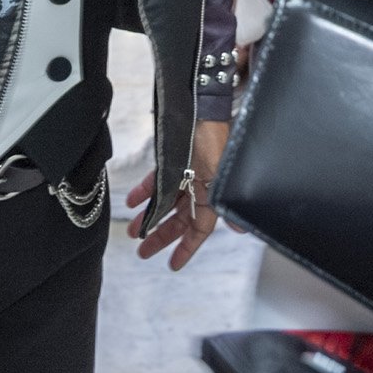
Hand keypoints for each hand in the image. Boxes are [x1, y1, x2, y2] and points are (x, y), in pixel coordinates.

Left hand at [126, 119, 228, 268]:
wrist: (203, 107)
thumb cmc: (216, 139)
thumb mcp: (223, 174)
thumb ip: (225, 202)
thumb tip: (241, 228)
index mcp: (213, 194)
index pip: (200, 230)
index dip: (187, 248)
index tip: (172, 265)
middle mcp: (200, 187)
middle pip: (179, 219)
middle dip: (161, 236)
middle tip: (142, 251)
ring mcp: (186, 174)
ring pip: (165, 202)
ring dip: (149, 216)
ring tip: (131, 229)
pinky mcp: (174, 160)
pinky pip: (157, 180)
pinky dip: (145, 191)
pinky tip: (132, 201)